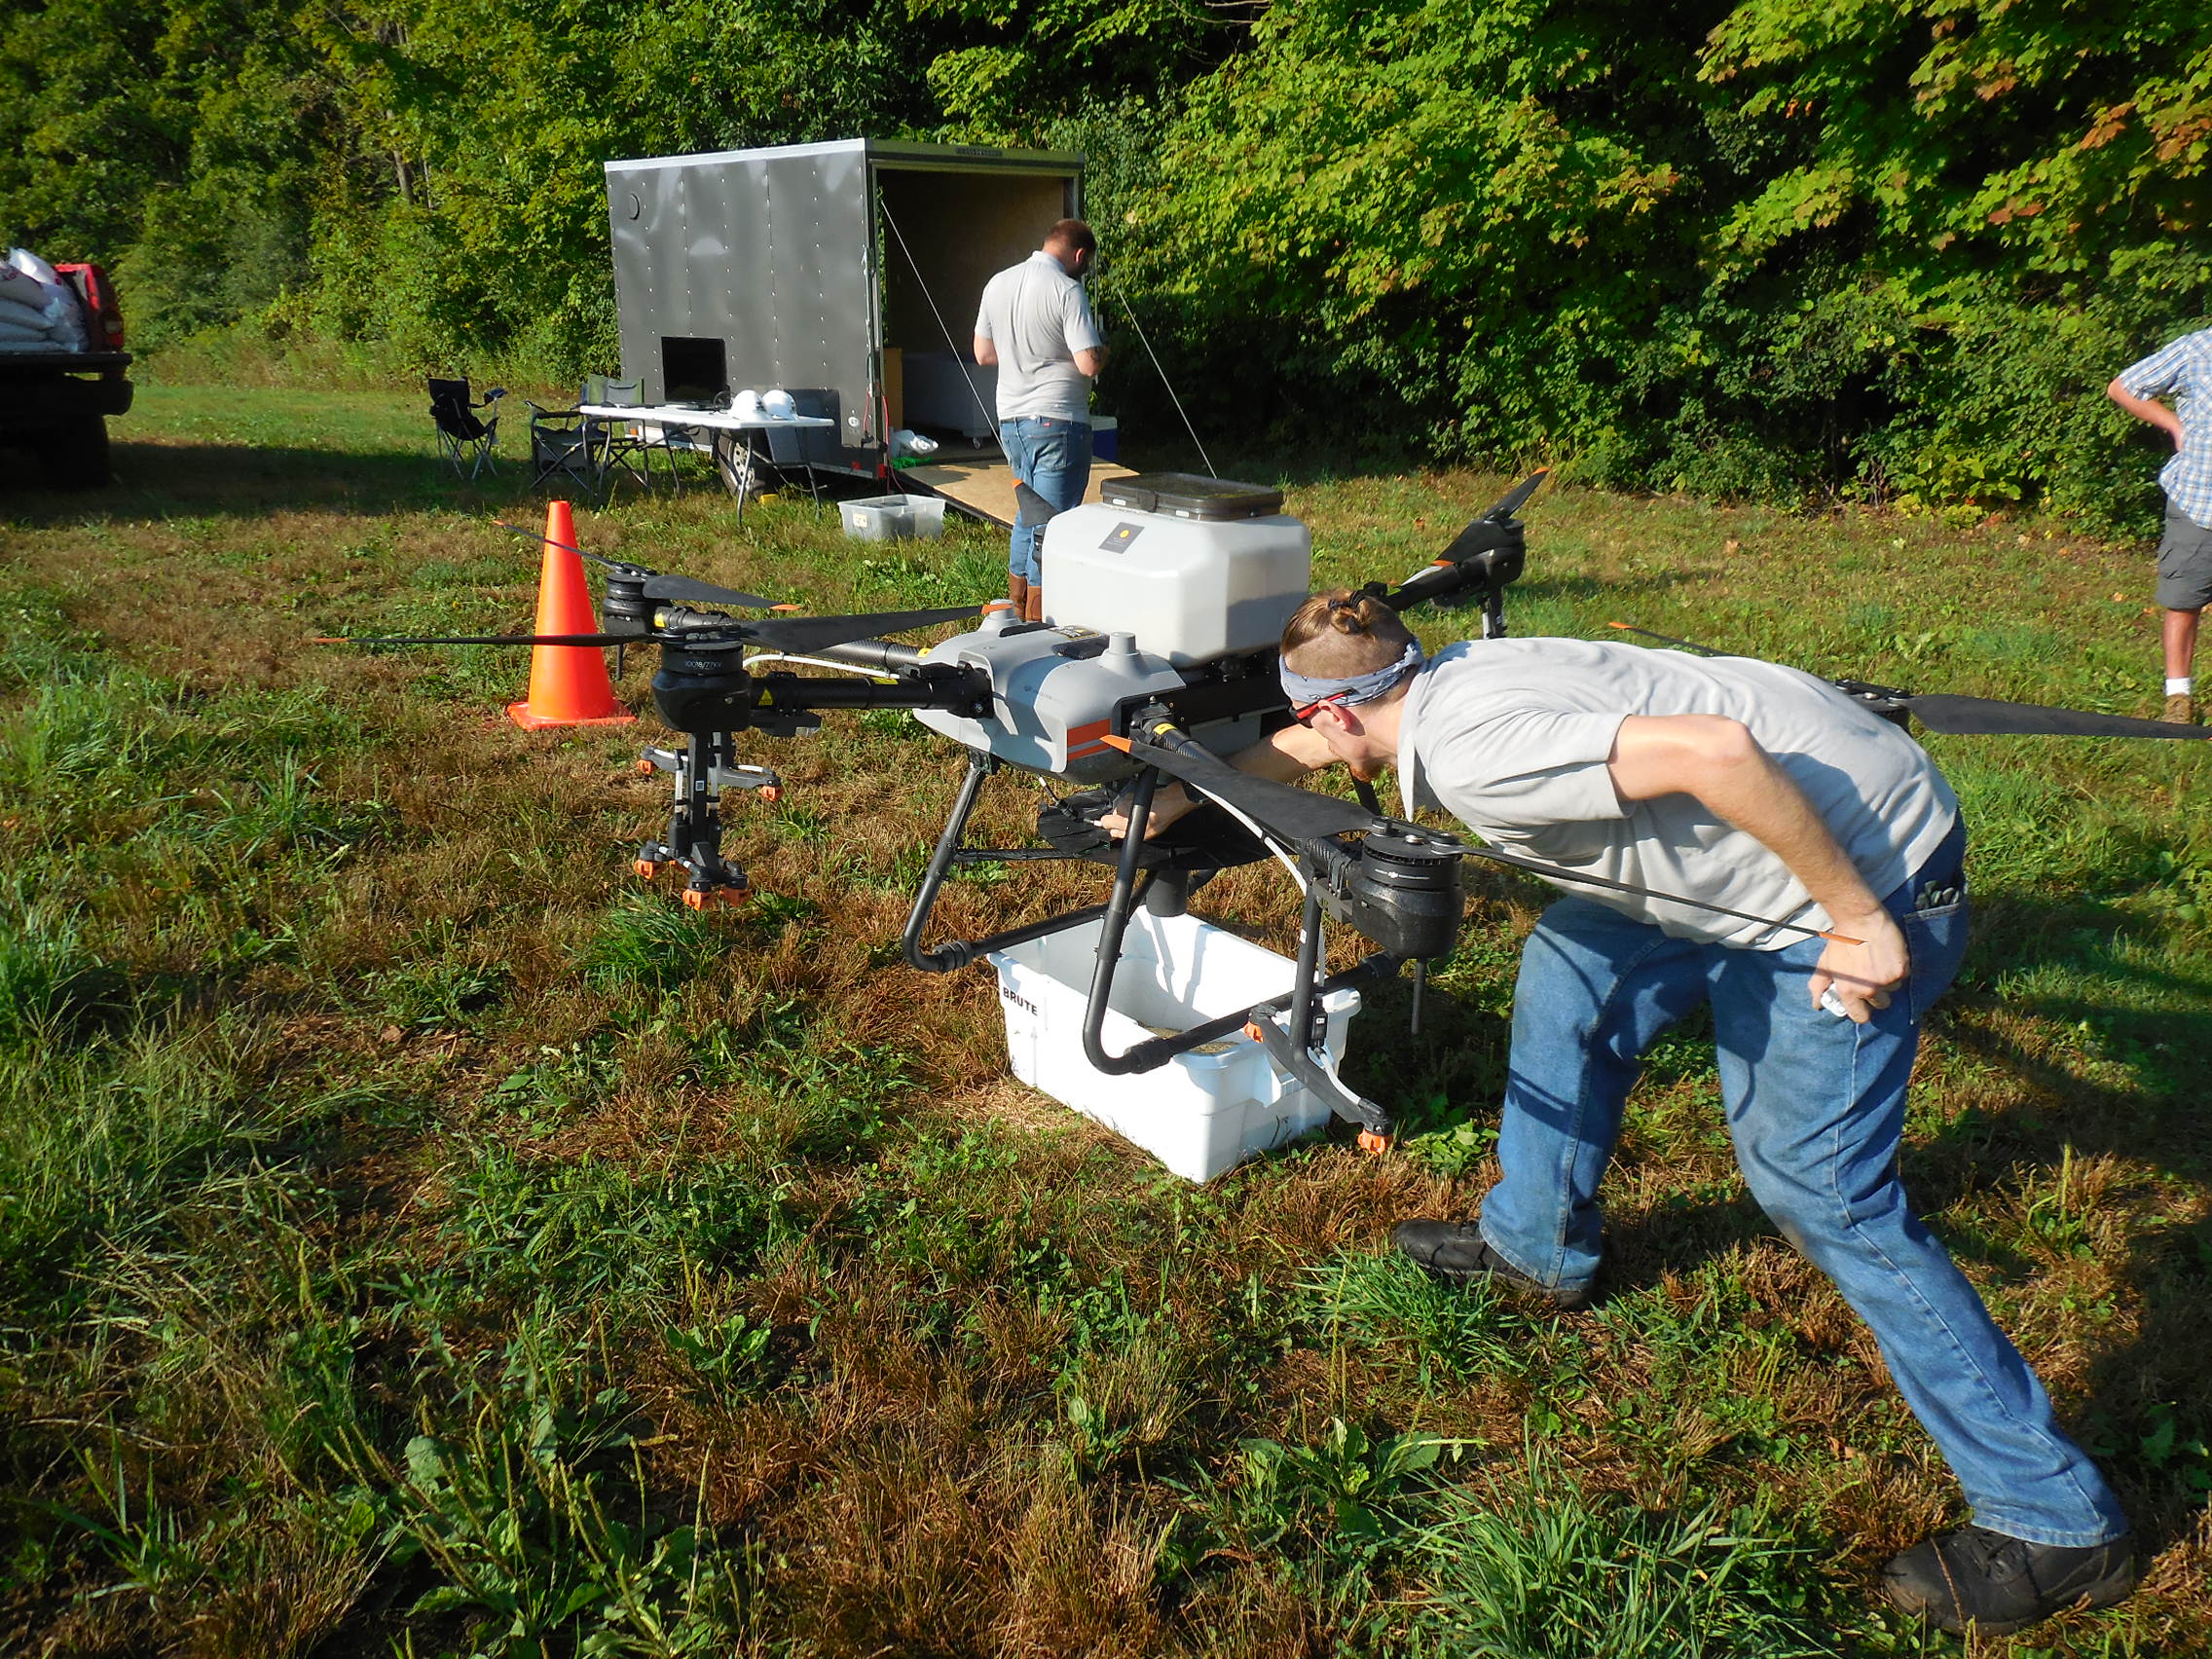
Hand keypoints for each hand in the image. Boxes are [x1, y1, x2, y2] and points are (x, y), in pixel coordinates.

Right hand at [1099, 781, 1195, 841]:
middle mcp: (1120, 804)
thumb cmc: (1157, 818)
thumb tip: (1113, 833)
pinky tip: (1144, 811)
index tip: (1117, 829)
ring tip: (1141, 818)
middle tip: (1133, 825)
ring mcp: (1127, 797)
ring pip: (1122, 808)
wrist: (1169, 803)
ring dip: (1128, 813)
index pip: (1104, 821)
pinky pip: (1129, 802)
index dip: (1111, 827)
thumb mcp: (1139, 834)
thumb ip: (1122, 833)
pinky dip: (1134, 806)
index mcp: (1119, 816)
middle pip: (1113, 814)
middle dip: (1120, 820)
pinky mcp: (1134, 792)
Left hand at [1808, 909, 1908, 1023]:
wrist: (1860, 919)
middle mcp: (1869, 989)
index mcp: (1849, 991)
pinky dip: (1897, 969)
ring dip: (1888, 980)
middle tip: (1872, 979)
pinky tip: (1887, 956)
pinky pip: (1902, 977)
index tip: (1862, 1001)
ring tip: (1878, 963)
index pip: (1860, 1016)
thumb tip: (1817, 1005)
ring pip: (1893, 990)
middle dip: (1877, 995)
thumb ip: (1820, 986)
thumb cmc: (1841, 941)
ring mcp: (1887, 981)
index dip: (1862, 1009)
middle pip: (1881, 1005)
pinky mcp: (1901, 970)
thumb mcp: (1825, 964)